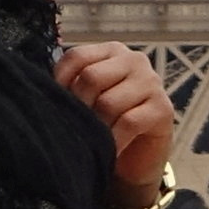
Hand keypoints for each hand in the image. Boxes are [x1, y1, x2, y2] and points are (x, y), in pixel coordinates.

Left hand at [58, 41, 178, 208]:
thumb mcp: (88, 98)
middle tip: (78, 127)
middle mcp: (134, 60)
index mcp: (112, 51)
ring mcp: (152, 82)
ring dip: (97, 127)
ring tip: (94, 140)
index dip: (60, 82)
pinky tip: (109, 150)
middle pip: (91, 77)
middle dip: (80, 107)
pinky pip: (128, 122)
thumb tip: (44, 88)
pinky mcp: (163, 108)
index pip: (77, 57)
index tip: (58, 104)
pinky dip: (114, 140)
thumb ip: (73, 85)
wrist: (138, 157)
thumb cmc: (108, 123)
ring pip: (108, 102)